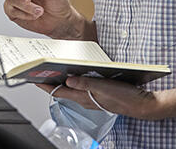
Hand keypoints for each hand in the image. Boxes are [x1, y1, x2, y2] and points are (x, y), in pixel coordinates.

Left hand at [38, 76, 164, 119]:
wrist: (142, 104)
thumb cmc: (125, 97)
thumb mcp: (104, 87)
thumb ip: (86, 83)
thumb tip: (68, 80)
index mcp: (84, 97)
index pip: (58, 92)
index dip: (45, 85)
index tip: (32, 78)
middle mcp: (85, 99)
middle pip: (62, 91)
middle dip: (50, 82)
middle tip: (40, 71)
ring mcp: (92, 98)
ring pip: (71, 89)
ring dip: (62, 81)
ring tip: (54, 70)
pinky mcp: (99, 95)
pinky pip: (82, 88)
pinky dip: (75, 81)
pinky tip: (77, 74)